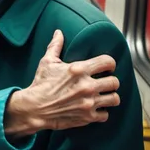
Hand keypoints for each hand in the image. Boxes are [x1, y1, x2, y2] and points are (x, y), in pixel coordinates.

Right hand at [5, 30, 119, 135]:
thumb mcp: (47, 61)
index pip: (108, 62)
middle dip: (111, 81)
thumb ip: (55, 46)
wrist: (35, 108)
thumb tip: (58, 32)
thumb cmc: (41, 83)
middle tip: (105, 82)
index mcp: (79, 69)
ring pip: (114, 99)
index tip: (107, 66)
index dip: (110, 63)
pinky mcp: (87, 117)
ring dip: (109, 96)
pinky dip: (101, 112)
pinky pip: (105, 115)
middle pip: (114, 82)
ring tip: (103, 95)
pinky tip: (94, 107)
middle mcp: (87, 86)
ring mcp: (89, 102)